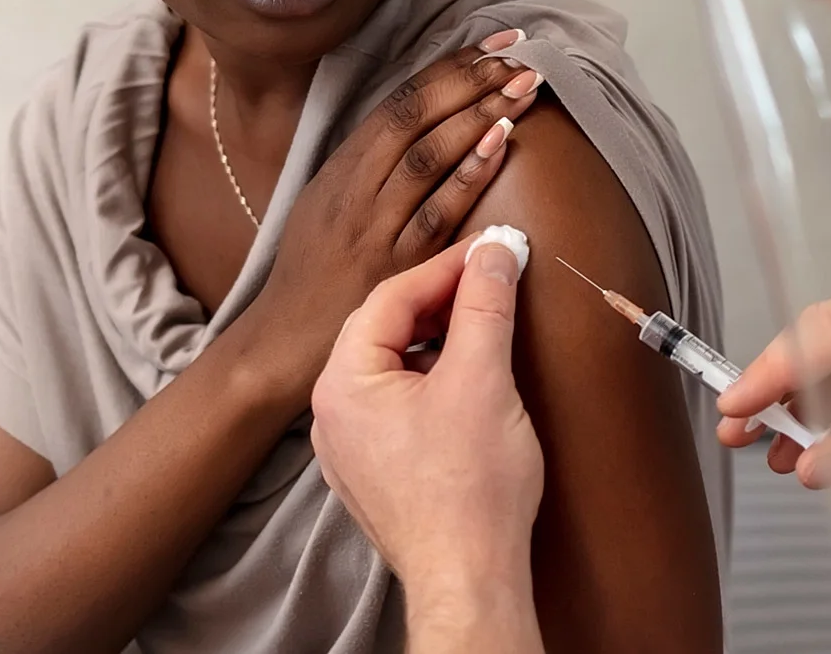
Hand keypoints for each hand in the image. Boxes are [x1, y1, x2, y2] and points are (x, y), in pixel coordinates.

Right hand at [244, 31, 543, 393]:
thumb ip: (369, 166)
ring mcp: (373, 228)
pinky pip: (435, 214)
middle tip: (520, 56)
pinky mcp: (392, 268)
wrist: (281, 343)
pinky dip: (468, 175)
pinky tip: (499, 145)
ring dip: (478, 116)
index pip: (399, 102)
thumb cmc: (312, 274)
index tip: (495, 45)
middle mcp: (354, 191)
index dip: (450, 68)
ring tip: (522, 88)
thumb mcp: (327, 206)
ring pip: (426, 157)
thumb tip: (427, 122)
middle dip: (470, 80)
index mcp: (340, 170)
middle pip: (414, 118)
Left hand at [313, 239, 543, 633]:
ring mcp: (350, 448)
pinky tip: (468, 380)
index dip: (447, 267)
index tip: (493, 250)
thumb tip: (497, 251)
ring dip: (437, 339)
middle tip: (492, 281)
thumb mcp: (483, 378)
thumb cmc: (470, 491)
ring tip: (484, 325)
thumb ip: (486, 305)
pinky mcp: (376, 472)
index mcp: (343, 383)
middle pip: (386, 328)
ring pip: (392, 366)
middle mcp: (333, 413)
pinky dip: (431, 379)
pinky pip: (397, 404)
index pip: (392, 296)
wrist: (469, 580)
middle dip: (441, 300)